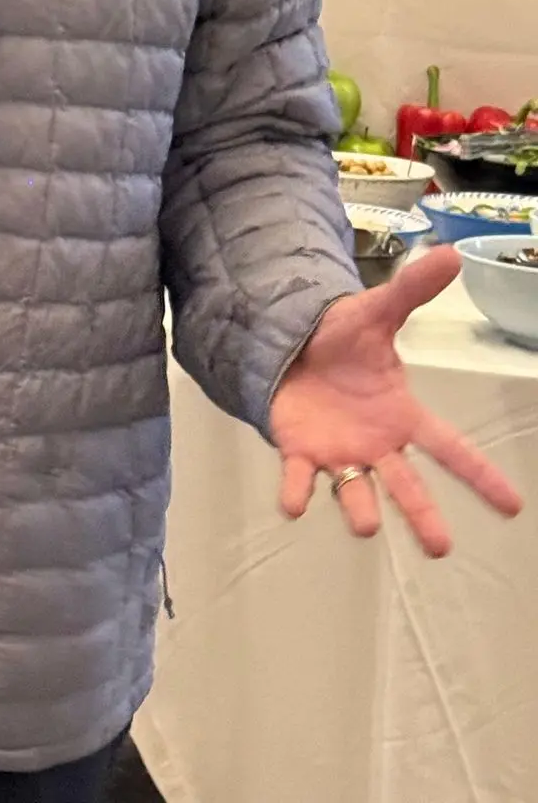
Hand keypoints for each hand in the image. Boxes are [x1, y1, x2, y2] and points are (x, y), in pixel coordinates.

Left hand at [271, 245, 522, 556]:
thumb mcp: (376, 311)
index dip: (480, 474)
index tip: (511, 505)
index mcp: (402, 415)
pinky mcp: (301, 452)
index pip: (449, 448)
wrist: (292, 346)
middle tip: (440, 547)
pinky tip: (294, 504)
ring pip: (356, 492)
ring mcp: (339, 452)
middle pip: (407, 486)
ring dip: (360, 510)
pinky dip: (297, 492)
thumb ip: (411, 290)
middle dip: (424, 516)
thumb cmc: (343, 339)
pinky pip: (300, 479)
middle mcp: (377, 444)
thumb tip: (451, 254)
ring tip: (367, 526)